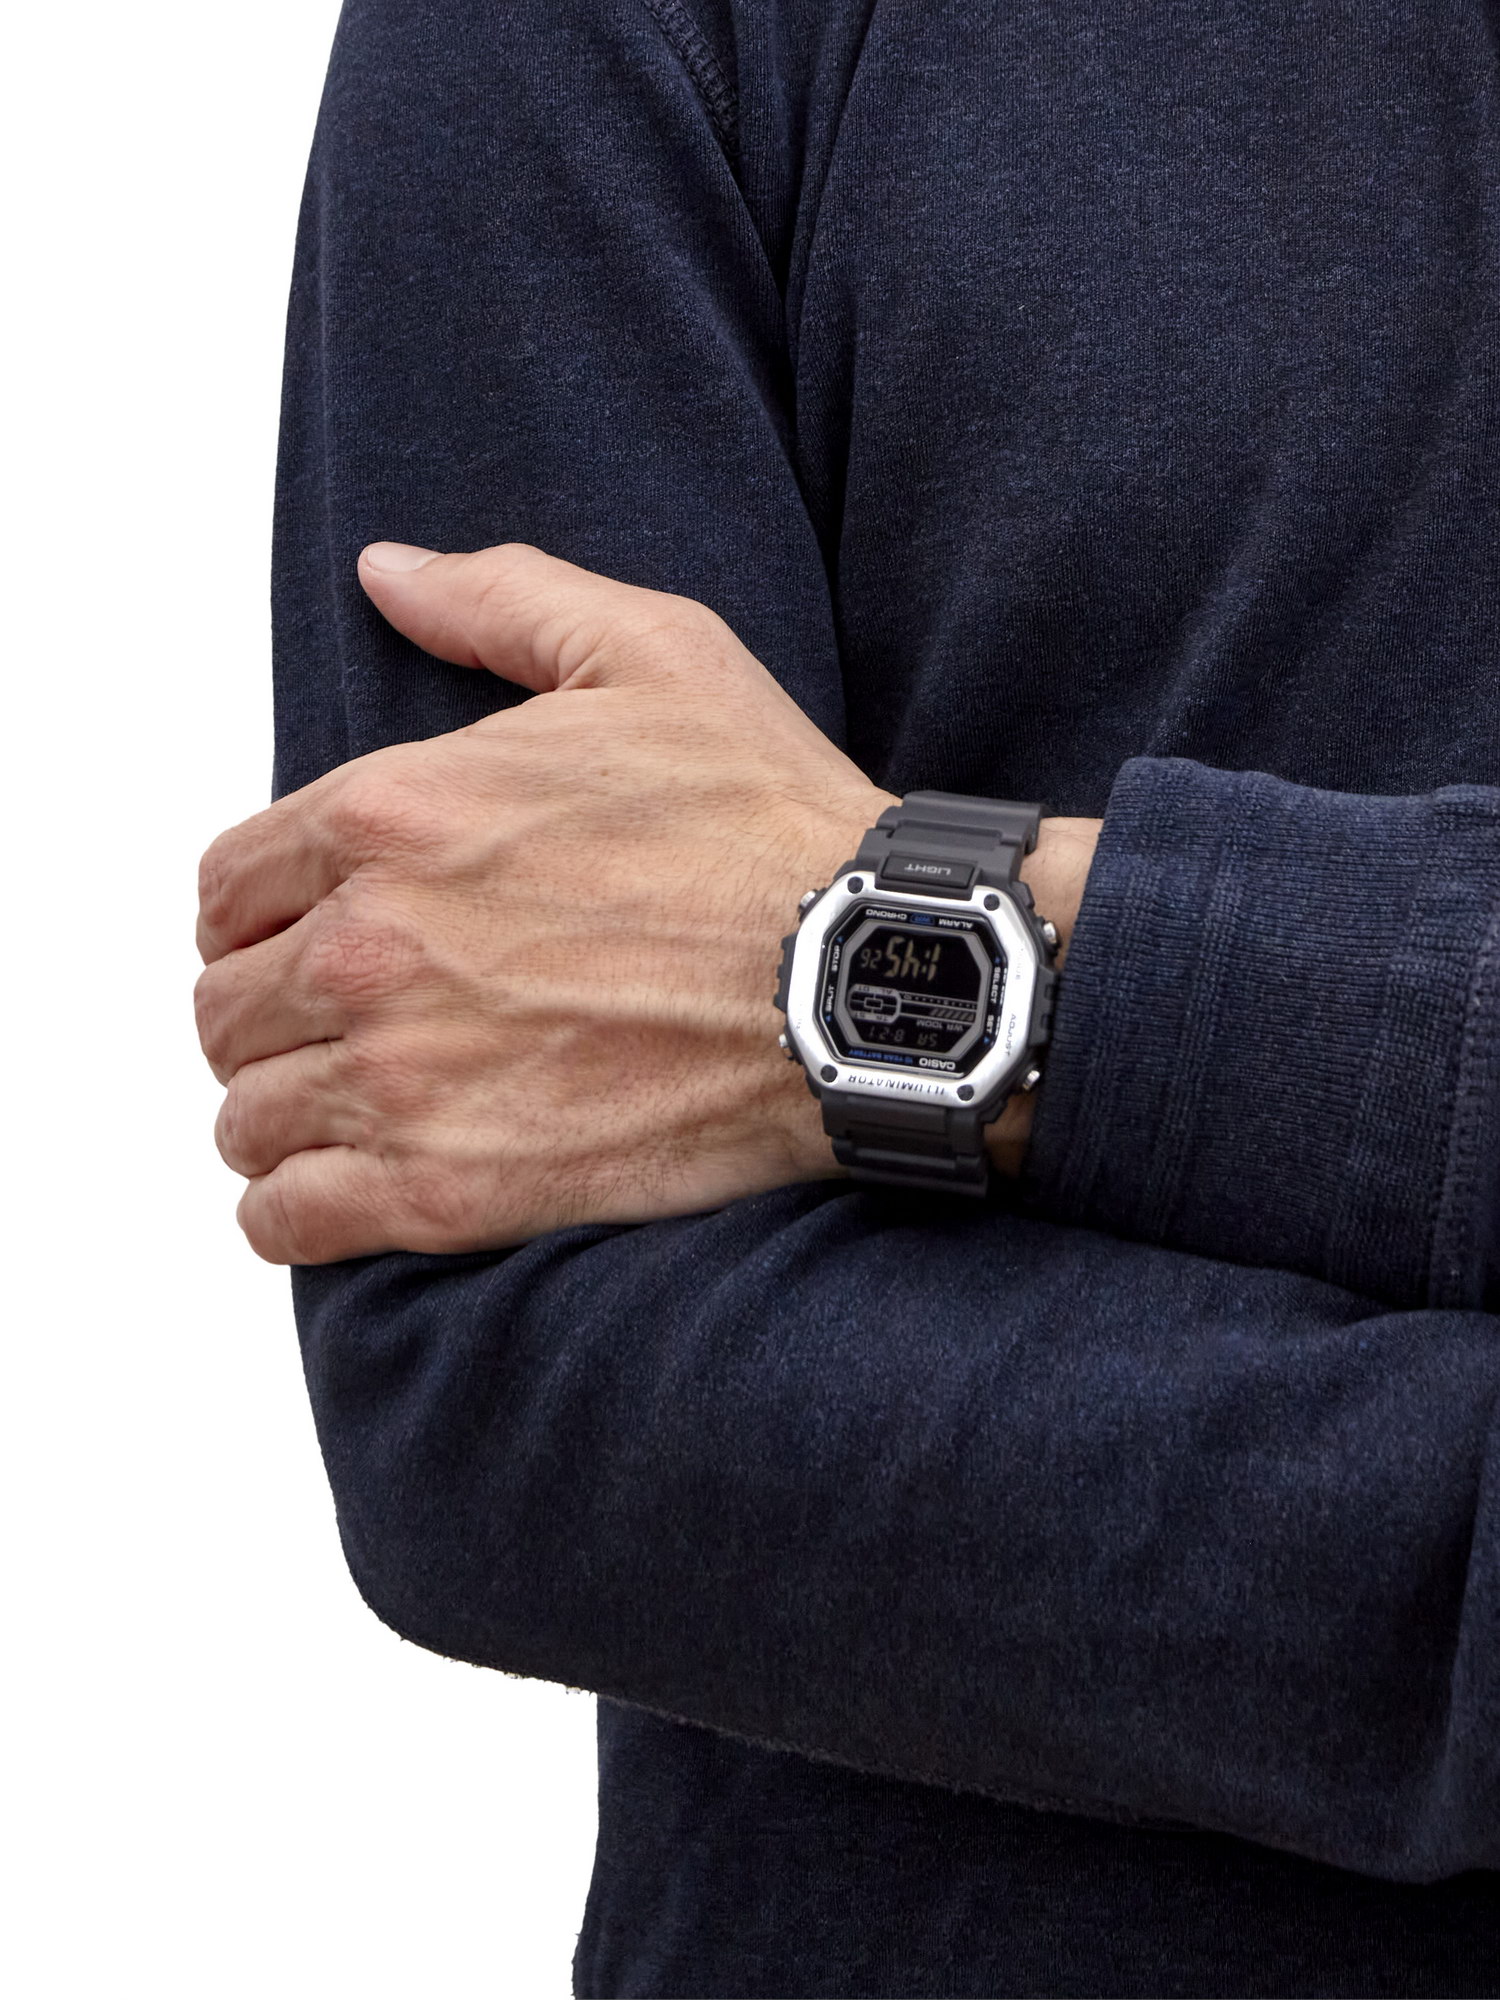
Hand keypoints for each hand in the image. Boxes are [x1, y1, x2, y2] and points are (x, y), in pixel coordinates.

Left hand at [196, 542, 894, 1261]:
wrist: (861, 982)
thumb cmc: (769, 822)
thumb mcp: (652, 654)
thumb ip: (498, 600)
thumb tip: (386, 572)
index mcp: (391, 813)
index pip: (231, 884)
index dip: (256, 912)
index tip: (300, 936)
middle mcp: (370, 946)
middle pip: (226, 1004)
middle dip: (267, 1013)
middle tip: (335, 1028)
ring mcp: (404, 1077)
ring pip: (246, 1116)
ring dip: (278, 1114)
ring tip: (339, 1112)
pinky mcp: (450, 1191)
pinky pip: (289, 1220)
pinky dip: (291, 1211)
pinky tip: (333, 1191)